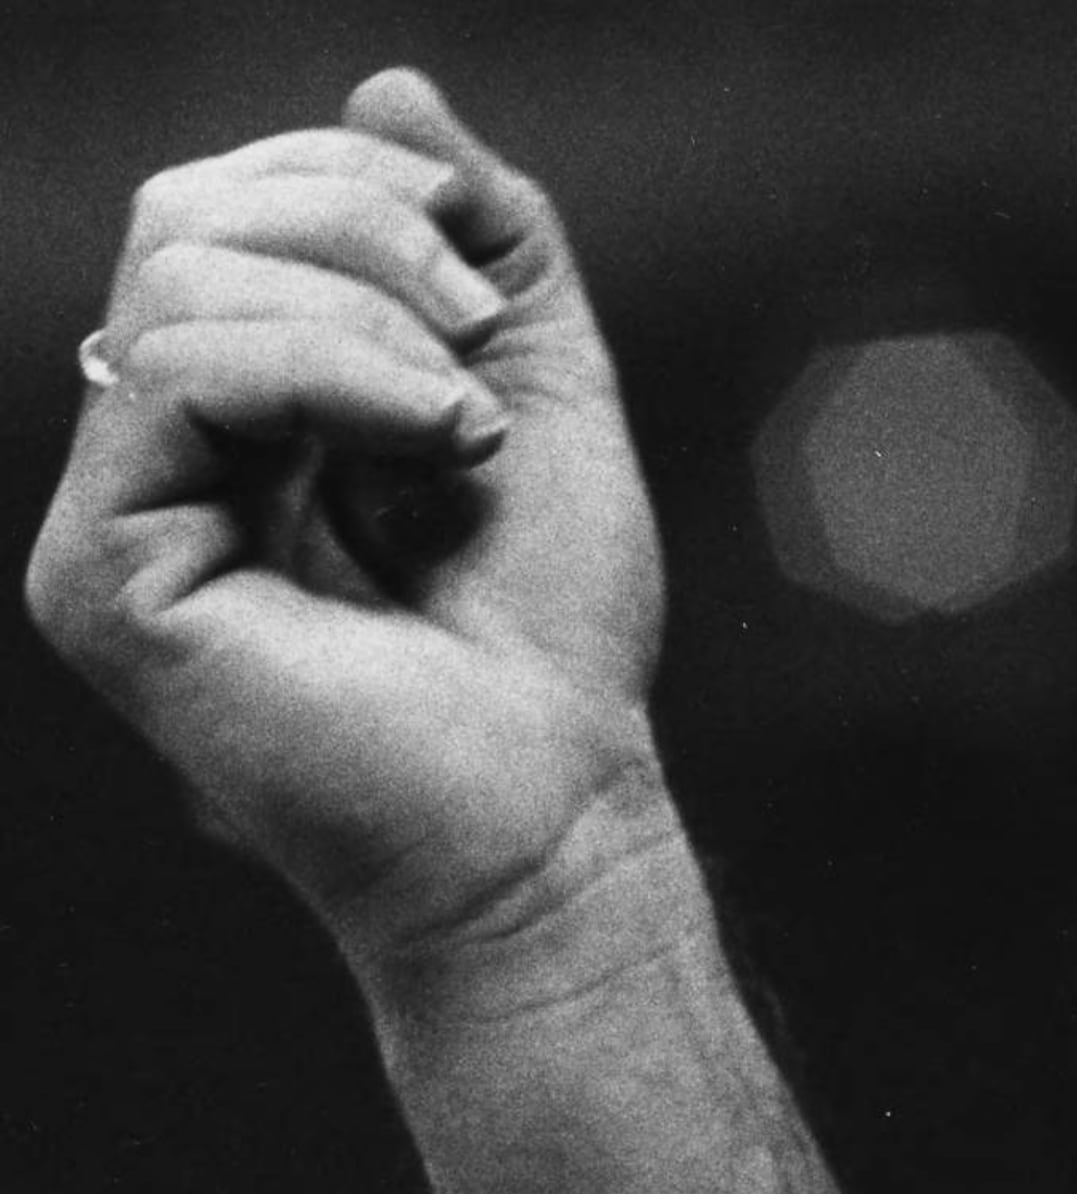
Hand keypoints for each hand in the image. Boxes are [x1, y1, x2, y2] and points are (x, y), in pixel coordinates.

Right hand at [26, 68, 672, 962]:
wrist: (561, 812)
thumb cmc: (555, 641)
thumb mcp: (540, 387)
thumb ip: (481, 240)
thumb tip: (391, 85)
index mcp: (241, 405)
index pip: (229, 206)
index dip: (355, 183)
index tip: (482, 273)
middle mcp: (159, 450)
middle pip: (184, 215)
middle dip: (356, 229)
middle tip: (477, 343)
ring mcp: (117, 511)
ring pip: (178, 280)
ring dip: (362, 318)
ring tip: (466, 429)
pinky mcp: (103, 571)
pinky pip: (178, 376)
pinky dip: (327, 375)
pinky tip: (434, 445)